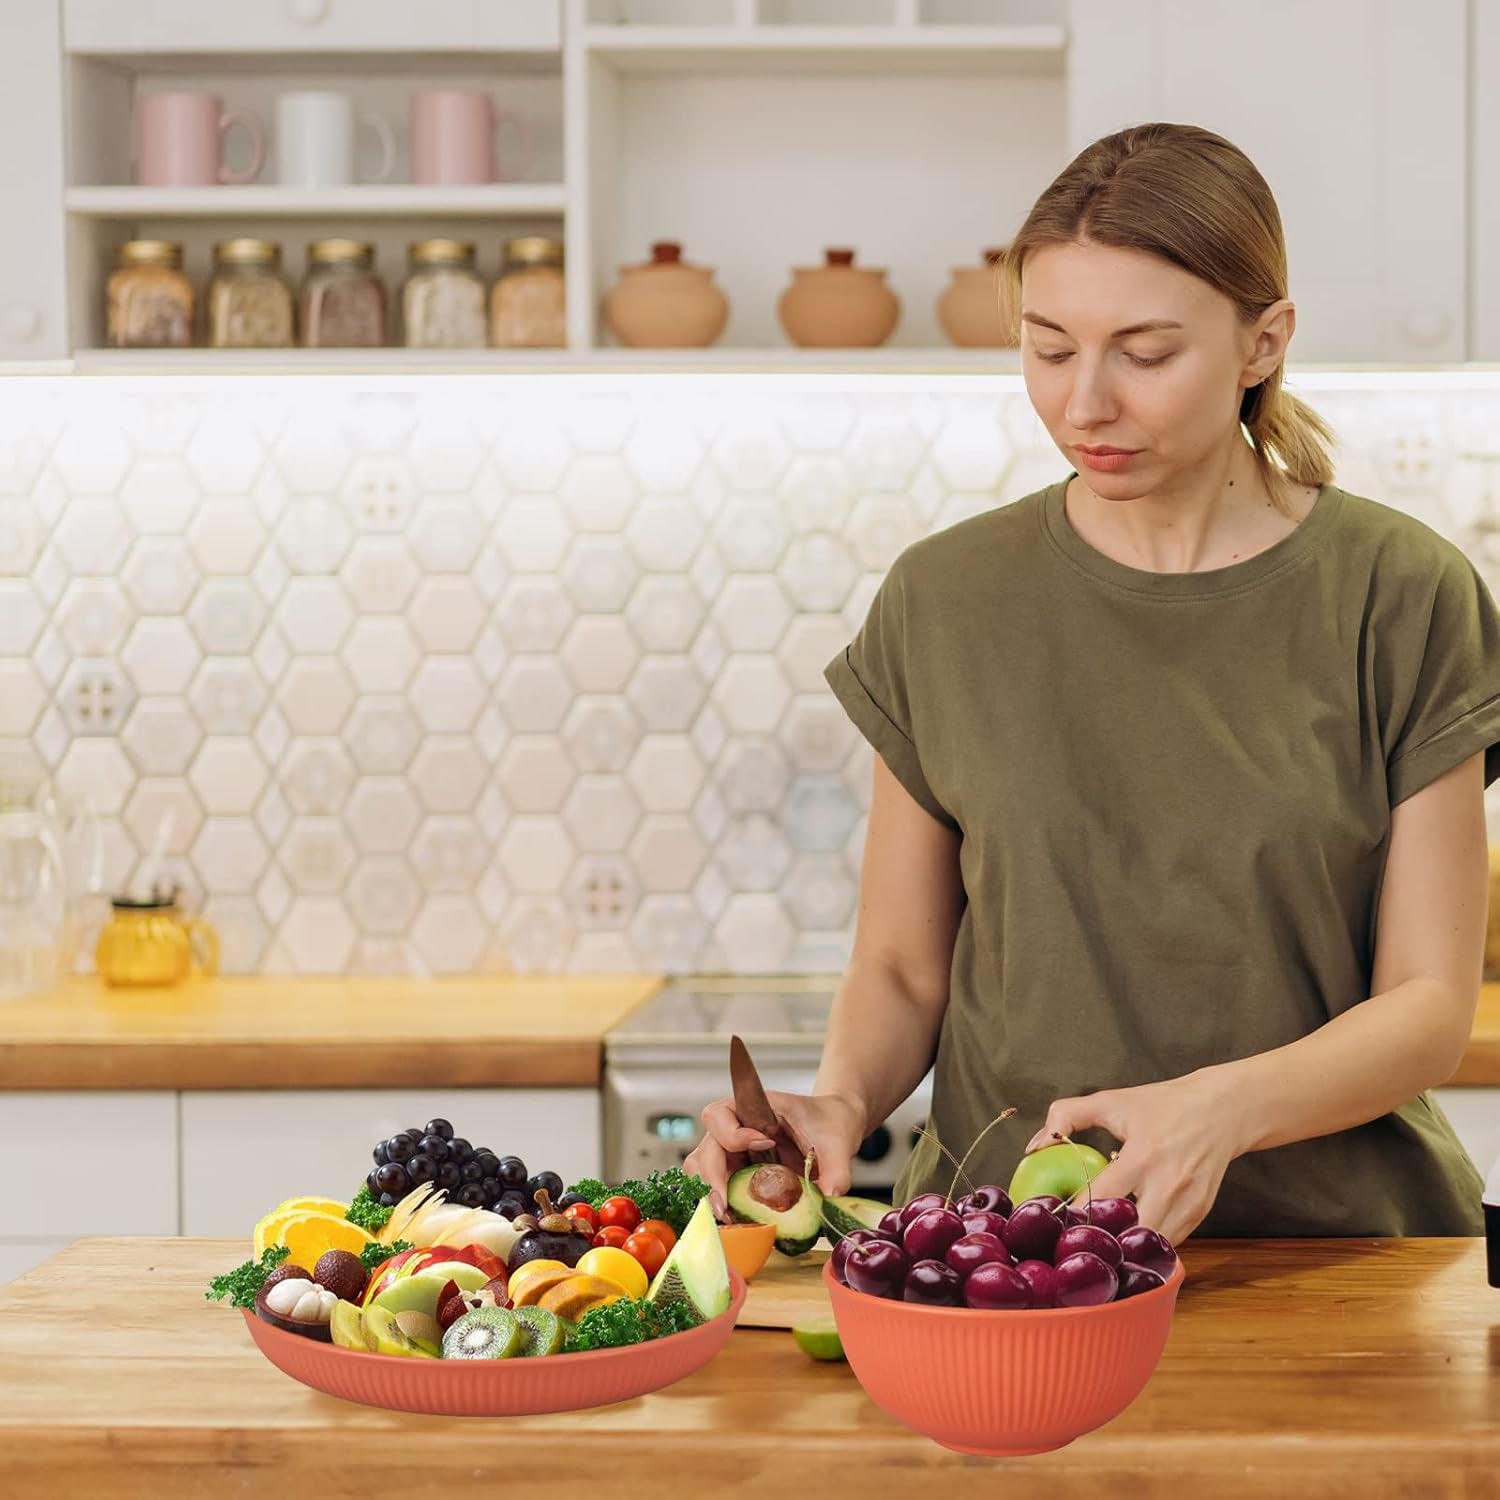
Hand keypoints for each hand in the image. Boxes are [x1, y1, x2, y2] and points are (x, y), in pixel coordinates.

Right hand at [684, 1090, 866, 1219]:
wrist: (835, 1128)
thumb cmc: (830, 1122)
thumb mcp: (838, 1142)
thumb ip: (836, 1168)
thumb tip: (831, 1196)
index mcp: (754, 1109)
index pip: (720, 1114)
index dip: (732, 1133)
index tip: (764, 1144)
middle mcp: (737, 1130)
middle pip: (706, 1149)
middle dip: (711, 1178)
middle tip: (725, 1207)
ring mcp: (736, 1154)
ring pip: (703, 1170)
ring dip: (711, 1194)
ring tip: (727, 1217)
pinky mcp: (741, 1175)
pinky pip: (720, 1189)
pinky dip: (723, 1205)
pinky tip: (736, 1221)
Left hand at [1022, 1071, 1237, 1245]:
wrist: (1222, 1109)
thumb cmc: (1161, 1105)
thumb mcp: (1111, 1100)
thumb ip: (1066, 1116)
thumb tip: (1036, 1147)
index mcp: (1142, 1156)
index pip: (1100, 1200)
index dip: (1073, 1216)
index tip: (1053, 1221)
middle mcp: (1168, 1185)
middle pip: (1127, 1235)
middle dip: (1099, 1241)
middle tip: (1074, 1240)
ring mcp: (1188, 1204)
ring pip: (1148, 1246)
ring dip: (1124, 1246)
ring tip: (1100, 1240)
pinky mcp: (1200, 1214)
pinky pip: (1167, 1242)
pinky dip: (1145, 1242)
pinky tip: (1128, 1233)